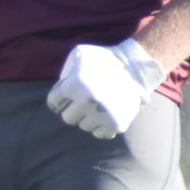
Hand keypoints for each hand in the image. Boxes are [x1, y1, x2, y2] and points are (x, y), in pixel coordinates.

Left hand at [46, 37, 163, 138]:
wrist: (134, 66)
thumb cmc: (103, 59)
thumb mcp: (79, 55)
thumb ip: (65, 73)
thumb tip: (60, 90)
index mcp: (74, 84)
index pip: (54, 102)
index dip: (59, 99)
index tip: (65, 98)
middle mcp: (87, 101)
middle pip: (68, 118)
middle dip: (73, 110)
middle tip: (83, 101)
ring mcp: (102, 114)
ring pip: (84, 126)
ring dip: (88, 117)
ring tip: (97, 105)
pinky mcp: (117, 124)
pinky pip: (100, 134)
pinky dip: (101, 126)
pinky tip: (105, 114)